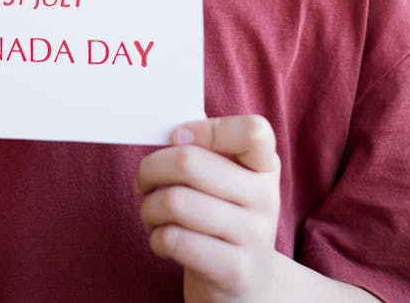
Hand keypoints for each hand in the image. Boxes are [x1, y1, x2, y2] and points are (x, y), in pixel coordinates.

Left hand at [136, 114, 280, 302]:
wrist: (250, 286)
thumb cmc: (224, 219)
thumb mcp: (228, 181)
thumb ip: (207, 148)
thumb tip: (172, 123)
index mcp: (265, 166)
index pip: (252, 131)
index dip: (207, 129)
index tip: (178, 138)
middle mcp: (266, 199)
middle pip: (189, 162)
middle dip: (151, 168)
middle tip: (144, 179)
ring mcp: (254, 237)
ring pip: (174, 202)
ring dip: (148, 207)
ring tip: (152, 214)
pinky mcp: (234, 271)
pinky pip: (174, 240)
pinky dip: (156, 238)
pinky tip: (163, 240)